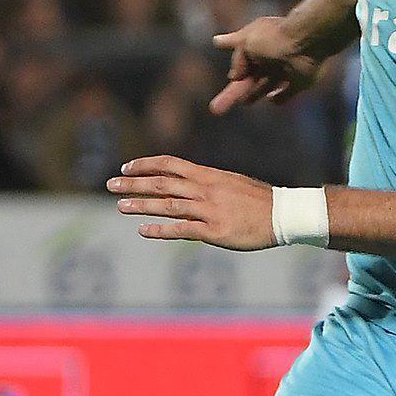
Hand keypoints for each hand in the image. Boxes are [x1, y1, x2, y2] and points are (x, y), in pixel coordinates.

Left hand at [107, 156, 277, 250]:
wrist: (285, 214)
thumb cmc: (261, 200)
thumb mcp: (232, 182)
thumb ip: (208, 183)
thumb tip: (186, 184)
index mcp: (209, 175)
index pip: (170, 164)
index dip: (145, 165)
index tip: (126, 168)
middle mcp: (206, 190)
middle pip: (162, 184)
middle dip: (133, 184)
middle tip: (110, 185)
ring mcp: (209, 210)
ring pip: (167, 206)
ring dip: (141, 205)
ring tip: (120, 206)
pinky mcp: (214, 231)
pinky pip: (182, 230)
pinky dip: (160, 229)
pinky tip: (143, 230)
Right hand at [211, 16, 328, 113]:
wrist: (306, 41)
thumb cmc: (273, 38)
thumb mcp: (245, 42)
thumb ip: (237, 59)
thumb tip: (234, 77)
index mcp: (256, 45)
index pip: (239, 59)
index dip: (232, 64)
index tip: (219, 54)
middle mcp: (269, 59)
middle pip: (248, 80)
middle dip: (232, 94)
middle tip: (214, 109)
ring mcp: (284, 71)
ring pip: (265, 87)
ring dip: (253, 95)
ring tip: (245, 103)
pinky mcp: (299, 82)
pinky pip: (286, 94)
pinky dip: (278, 98)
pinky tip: (271, 98)